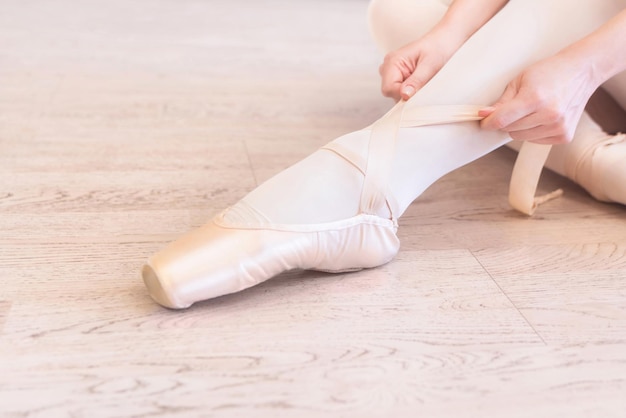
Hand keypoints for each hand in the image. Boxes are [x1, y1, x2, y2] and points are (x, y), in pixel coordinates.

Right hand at [379, 32, 458, 100]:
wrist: (444, 42)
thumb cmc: (439, 49)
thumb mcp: (430, 66)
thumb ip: (416, 81)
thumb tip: (404, 95)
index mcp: (392, 61)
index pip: (388, 88)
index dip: (402, 95)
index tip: (419, 93)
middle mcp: (388, 67)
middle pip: (390, 92)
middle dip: (407, 94)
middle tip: (423, 84)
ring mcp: (391, 72)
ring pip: (395, 94)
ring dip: (410, 93)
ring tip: (423, 81)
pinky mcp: (397, 77)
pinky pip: (400, 91)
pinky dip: (411, 91)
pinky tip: (420, 82)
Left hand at [479, 51, 598, 143]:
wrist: (581, 72)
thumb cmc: (548, 73)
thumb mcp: (520, 80)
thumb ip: (502, 101)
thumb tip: (483, 116)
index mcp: (535, 98)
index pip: (501, 120)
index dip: (488, 123)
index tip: (483, 121)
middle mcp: (549, 115)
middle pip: (509, 130)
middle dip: (506, 121)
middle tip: (514, 107)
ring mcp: (558, 127)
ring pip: (520, 137)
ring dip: (519, 127)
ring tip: (531, 110)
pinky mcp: (564, 136)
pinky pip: (535, 141)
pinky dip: (532, 132)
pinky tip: (542, 117)